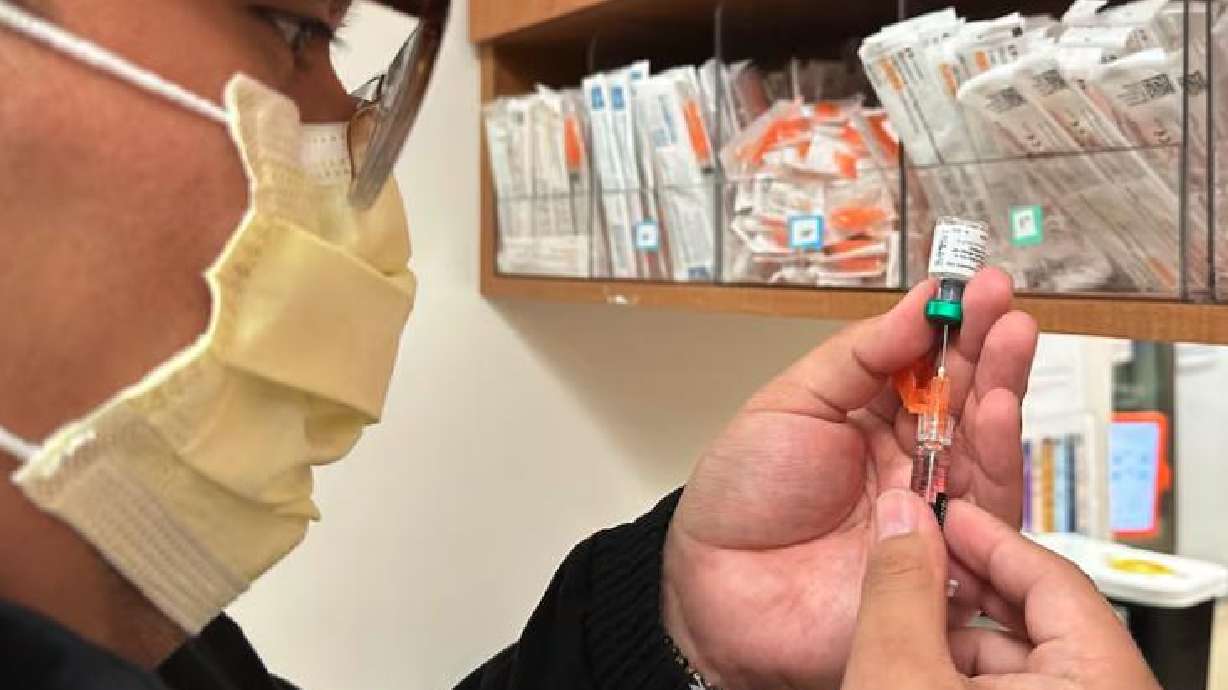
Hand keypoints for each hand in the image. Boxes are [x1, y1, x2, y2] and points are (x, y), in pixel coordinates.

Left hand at [662, 270, 1037, 689]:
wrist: (717, 587)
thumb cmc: (742, 496)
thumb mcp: (790, 403)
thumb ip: (858, 357)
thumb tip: (917, 305)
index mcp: (870, 418)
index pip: (926, 363)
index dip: (951, 325)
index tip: (973, 286)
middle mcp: (910, 459)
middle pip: (966, 398)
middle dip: (989, 347)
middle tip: (1004, 303)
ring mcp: (930, 507)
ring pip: (985, 445)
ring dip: (1002, 388)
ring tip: (1009, 340)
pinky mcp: (946, 557)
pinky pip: (985, 508)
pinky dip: (996, 455)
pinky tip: (997, 407)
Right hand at [842, 491, 1159, 689]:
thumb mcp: (897, 678)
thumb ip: (899, 589)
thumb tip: (901, 516)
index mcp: (1100, 681)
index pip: (1052, 575)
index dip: (981, 535)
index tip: (938, 513)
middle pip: (1041, 613)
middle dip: (964, 581)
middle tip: (915, 557)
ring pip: (1028, 658)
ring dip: (959, 631)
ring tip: (905, 614)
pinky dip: (969, 675)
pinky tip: (919, 668)